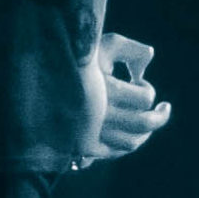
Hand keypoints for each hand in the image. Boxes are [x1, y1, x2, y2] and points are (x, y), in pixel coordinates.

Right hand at [77, 32, 169, 165]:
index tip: (137, 81)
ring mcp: (90, 134)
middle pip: (143, 123)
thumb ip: (129, 48)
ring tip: (152, 121)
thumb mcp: (99, 45)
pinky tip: (135, 134)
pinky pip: (115, 152)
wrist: (36, 85)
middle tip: (162, 108)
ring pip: (131, 142)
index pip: (144, 97)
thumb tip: (150, 56)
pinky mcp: (84, 147)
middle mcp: (97, 115)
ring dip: (146, 132)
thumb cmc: (72, 60)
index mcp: (103, 89)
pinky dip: (128, 144)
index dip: (146, 88)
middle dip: (158, 116)